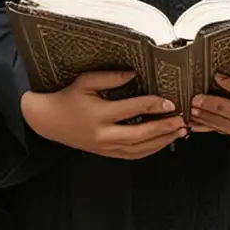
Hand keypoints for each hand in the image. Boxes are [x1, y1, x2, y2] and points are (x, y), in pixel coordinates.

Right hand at [20, 70, 186, 158]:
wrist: (48, 121)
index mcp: (99, 114)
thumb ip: (109, 78)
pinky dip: (150, 150)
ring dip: (162, 141)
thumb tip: (133, 74)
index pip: (132, 109)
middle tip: (181, 121)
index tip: (169, 102)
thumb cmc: (66, 99)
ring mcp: (105, 147)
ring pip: (139, 149)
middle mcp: (103, 134)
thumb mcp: (84, 82)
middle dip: (164, 128)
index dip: (153, 105)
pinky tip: (162, 143)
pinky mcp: (106, 153)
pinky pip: (132, 155)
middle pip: (140, 134)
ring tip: (178, 132)